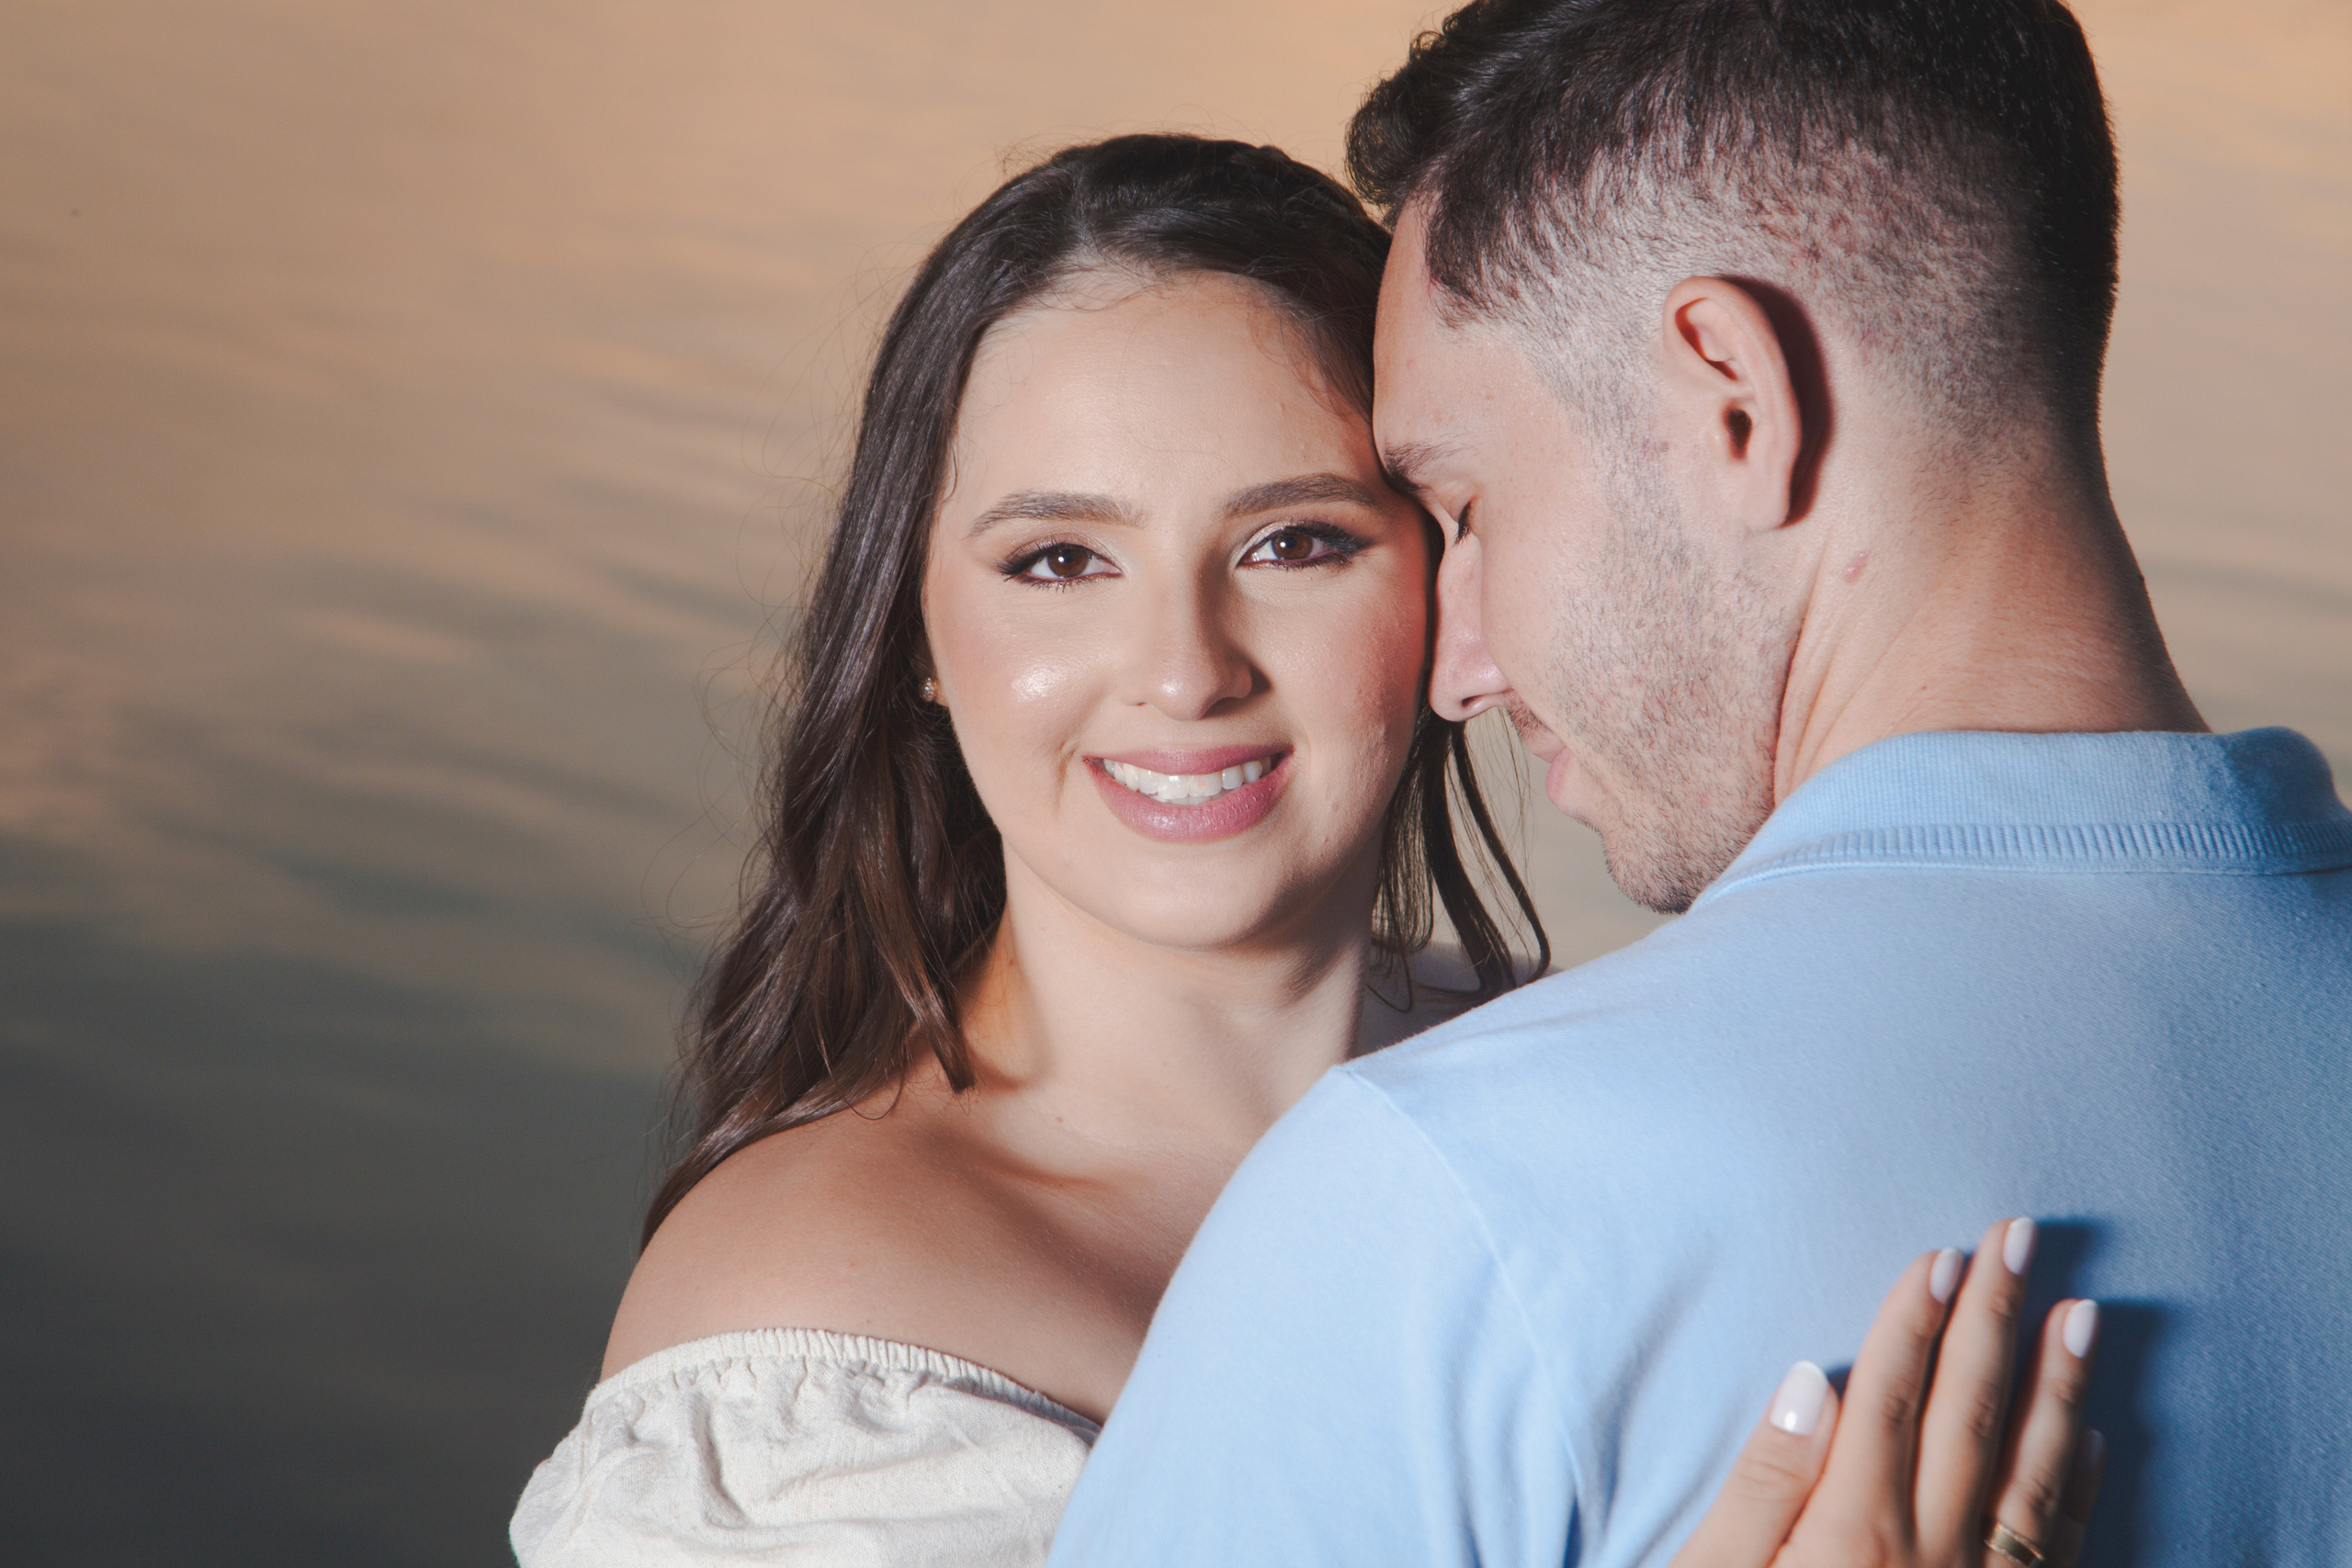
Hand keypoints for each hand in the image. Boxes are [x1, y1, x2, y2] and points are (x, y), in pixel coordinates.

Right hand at [1671, 1219, 2103, 1567]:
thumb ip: (1760, 1489)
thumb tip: (1808, 1386)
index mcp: (1849, 1539)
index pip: (1887, 1401)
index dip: (1915, 1322)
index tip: (1943, 1255)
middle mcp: (1929, 1565)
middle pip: (1968, 1420)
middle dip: (1996, 1323)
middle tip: (2020, 1239)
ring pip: (2034, 1482)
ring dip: (2061, 1392)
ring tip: (2082, 1317)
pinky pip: (2058, 1555)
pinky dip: (2081, 1492)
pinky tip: (2096, 1442)